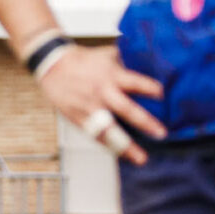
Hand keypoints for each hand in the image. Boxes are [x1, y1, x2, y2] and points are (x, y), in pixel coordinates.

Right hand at [35, 44, 165, 164]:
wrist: (52, 65)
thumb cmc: (81, 59)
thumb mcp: (106, 55)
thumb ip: (125, 64)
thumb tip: (145, 67)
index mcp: (110, 75)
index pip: (134, 82)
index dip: (149, 88)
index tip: (162, 95)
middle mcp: (101, 92)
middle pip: (126, 109)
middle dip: (145, 122)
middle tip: (161, 133)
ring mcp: (89, 108)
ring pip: (109, 130)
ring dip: (126, 146)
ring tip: (141, 158)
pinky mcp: (78, 118)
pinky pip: (95, 136)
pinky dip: (108, 146)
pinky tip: (121, 155)